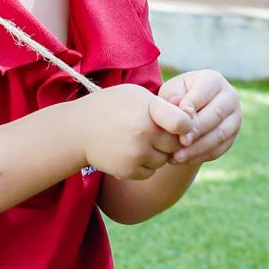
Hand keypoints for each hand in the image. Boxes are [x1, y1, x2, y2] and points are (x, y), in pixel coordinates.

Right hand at [78, 83, 193, 180]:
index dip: (186, 126)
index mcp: (149, 109)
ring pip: (163, 160)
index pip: (183, 123)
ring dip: (156, 154)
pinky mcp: (129, 170)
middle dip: (169, 141)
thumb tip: (191, 118)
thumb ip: (163, 106)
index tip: (180, 126)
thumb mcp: (135, 96)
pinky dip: (143, 166)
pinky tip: (128, 153)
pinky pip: (150, 172)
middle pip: (176, 144)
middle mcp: (145, 132)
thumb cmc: (110, 108)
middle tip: (153, 132)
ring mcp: (137, 153)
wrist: (78, 130)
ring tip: (136, 141)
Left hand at [157, 70, 240, 164]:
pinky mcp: (232, 137)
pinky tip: (182, 160)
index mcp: (213, 80)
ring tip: (178, 156)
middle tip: (180, 142)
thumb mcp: (170, 92)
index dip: (190, 108)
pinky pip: (219, 149)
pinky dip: (200, 156)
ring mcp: (235, 118)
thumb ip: (173, 97)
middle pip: (216, 115)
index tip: (176, 121)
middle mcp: (230, 97)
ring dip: (198, 148)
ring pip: (219, 135)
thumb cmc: (176, 98)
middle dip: (197, 130)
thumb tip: (179, 106)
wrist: (188, 113)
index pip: (203, 93)